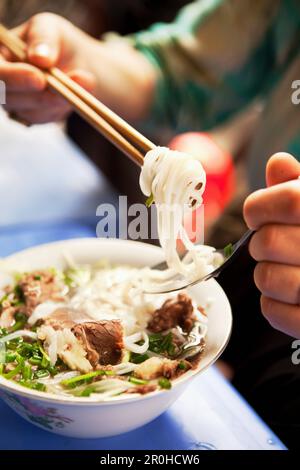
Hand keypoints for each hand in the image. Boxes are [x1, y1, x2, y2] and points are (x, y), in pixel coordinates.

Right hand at [1, 13, 95, 123]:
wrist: (78, 63)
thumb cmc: (56, 41)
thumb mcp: (50, 28)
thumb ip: (43, 38)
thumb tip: (40, 58)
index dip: (14, 78)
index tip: (40, 79)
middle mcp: (2, 81)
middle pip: (9, 98)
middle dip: (39, 97)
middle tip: (64, 91)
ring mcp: (15, 102)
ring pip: (30, 112)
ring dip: (56, 102)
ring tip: (81, 82)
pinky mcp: (32, 116)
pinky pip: (44, 118)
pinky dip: (61, 108)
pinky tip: (74, 95)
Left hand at [244, 153, 299, 337]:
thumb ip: (299, 186)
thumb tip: (277, 163)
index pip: (291, 202)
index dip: (260, 205)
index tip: (256, 212)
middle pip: (269, 241)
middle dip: (261, 242)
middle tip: (271, 244)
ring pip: (267, 278)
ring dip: (265, 274)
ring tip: (281, 270)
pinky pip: (275, 312)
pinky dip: (272, 304)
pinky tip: (287, 297)